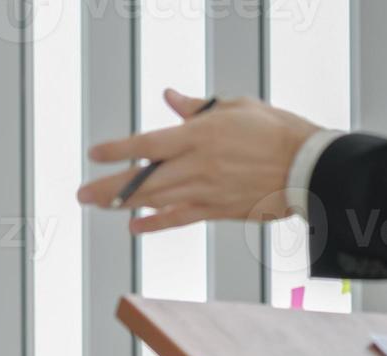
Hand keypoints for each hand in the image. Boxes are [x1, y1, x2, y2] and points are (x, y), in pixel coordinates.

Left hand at [78, 89, 320, 233]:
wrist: (306, 167)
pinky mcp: (216, 210)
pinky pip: (178, 219)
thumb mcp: (235, 107)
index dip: (118, 150)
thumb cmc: (274, 130)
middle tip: (81, 194)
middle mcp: (197, 165)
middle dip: (108, 187)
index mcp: (200, 135)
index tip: (94, 153)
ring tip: (97, 205)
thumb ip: (196, 107)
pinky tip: (134, 227)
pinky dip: (154, 224)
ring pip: (154, 200)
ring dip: (122, 205)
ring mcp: (205, 190)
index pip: (147, 143)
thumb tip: (169, 98)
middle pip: (143, 179)